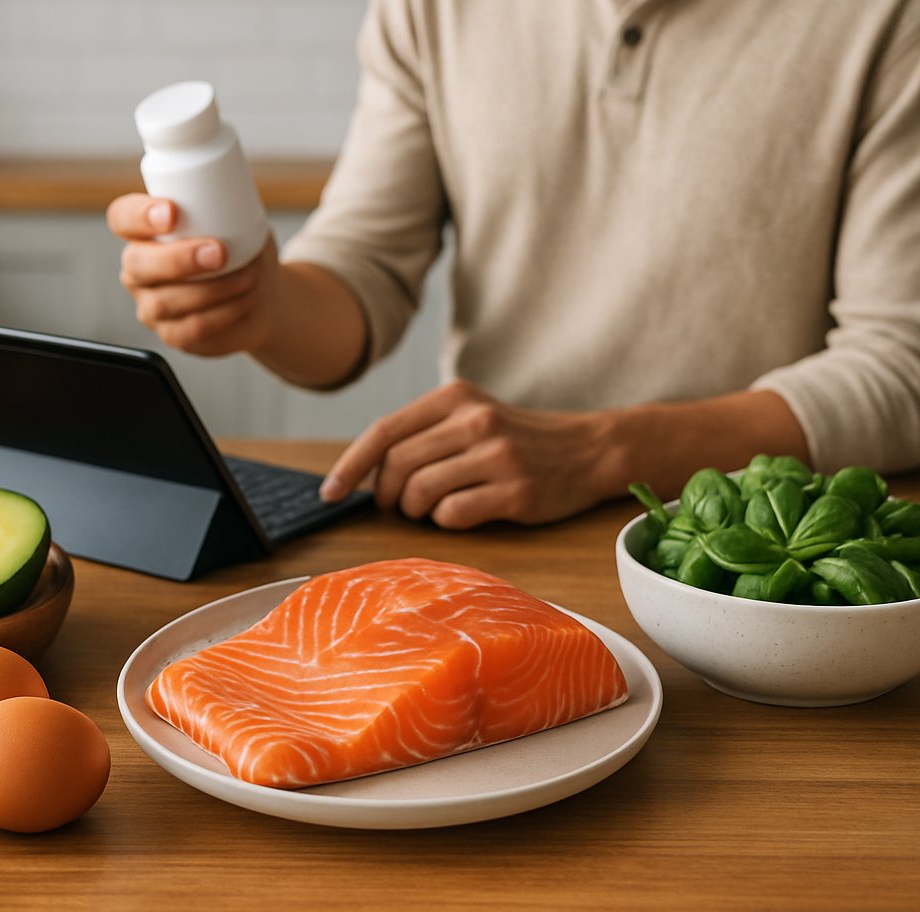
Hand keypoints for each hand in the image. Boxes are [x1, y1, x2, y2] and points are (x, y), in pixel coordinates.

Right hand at [107, 193, 280, 356]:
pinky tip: (243, 301)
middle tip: (219, 252)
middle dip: (179, 258)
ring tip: (248, 277)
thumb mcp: (240, 219)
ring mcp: (151, 305)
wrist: (262, 295)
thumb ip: (232, 203)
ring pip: (166, 301)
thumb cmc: (244, 250)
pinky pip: (190, 329)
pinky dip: (222, 314)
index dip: (139, 215)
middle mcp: (139, 269)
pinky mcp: (172, 334)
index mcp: (144, 232)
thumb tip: (237, 188)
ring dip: (212, 289)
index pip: (122, 218)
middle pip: (137, 264)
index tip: (172, 211)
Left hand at [319, 381, 618, 527]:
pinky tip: (462, 514)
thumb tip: (364, 472)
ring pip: (421, 491)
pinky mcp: (516, 491)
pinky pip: (453, 514)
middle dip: (387, 495)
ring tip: (431, 510)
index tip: (330, 493)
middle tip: (399, 507)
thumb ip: (424, 432)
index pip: (384, 431)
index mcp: (455, 397)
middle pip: (396, 465)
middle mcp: (475, 420)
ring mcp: (498, 455)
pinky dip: (445, 521)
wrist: (589, 449)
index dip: (350, 466)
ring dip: (416, 511)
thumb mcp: (471, 415)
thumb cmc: (517, 439)